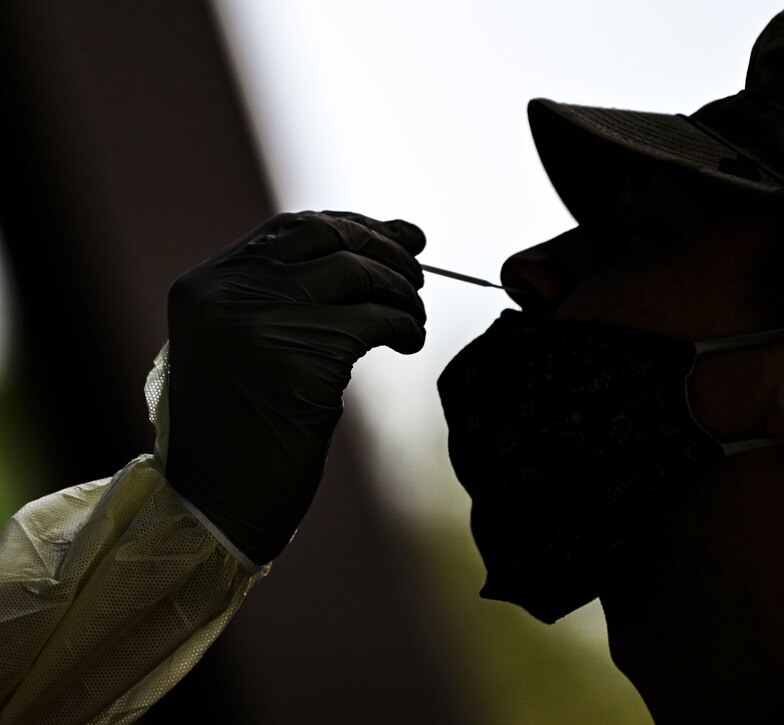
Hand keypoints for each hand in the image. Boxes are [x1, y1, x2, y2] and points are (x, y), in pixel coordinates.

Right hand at [165, 210, 426, 563]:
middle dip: (386, 249)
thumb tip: (371, 246)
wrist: (214, 507)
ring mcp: (260, 326)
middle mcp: (226, 295)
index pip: (292, 229)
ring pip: (358, 276)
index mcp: (205, 286)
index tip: (400, 238)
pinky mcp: (300, 363)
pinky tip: (410, 342)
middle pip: (329, 239)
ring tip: (414, 318)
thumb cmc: (238, 430)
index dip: (353, 226)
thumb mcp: (240, 346)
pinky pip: (374, 322)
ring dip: (402, 292)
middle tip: (418, 275)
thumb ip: (283, 296)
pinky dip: (404, 325)